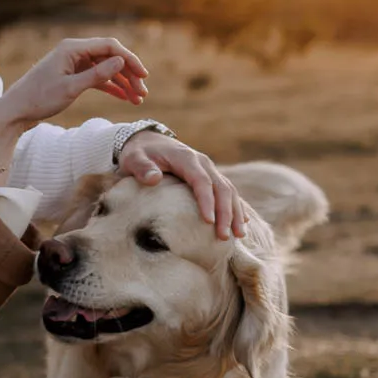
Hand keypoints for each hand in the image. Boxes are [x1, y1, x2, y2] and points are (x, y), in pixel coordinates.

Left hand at [0, 36, 148, 127]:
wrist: (16, 111)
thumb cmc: (39, 99)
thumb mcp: (70, 89)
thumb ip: (96, 75)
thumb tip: (120, 61)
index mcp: (72, 48)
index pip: (109, 46)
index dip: (129, 60)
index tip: (143, 76)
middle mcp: (74, 52)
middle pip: (110, 57)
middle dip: (129, 74)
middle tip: (143, 93)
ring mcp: (74, 64)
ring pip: (106, 69)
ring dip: (123, 83)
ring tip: (138, 100)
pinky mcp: (72, 76)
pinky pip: (97, 78)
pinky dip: (111, 87)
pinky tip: (125, 98)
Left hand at [119, 134, 247, 239]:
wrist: (147, 140)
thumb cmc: (139, 153)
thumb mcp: (134, 158)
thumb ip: (142, 168)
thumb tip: (154, 178)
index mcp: (186, 158)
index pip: (201, 181)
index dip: (207, 201)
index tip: (208, 222)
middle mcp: (203, 163)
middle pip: (221, 188)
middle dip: (226, 213)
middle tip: (224, 237)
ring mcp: (209, 169)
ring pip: (229, 190)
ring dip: (236, 213)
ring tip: (239, 235)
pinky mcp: (210, 176)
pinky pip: (228, 191)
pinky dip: (236, 207)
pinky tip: (243, 223)